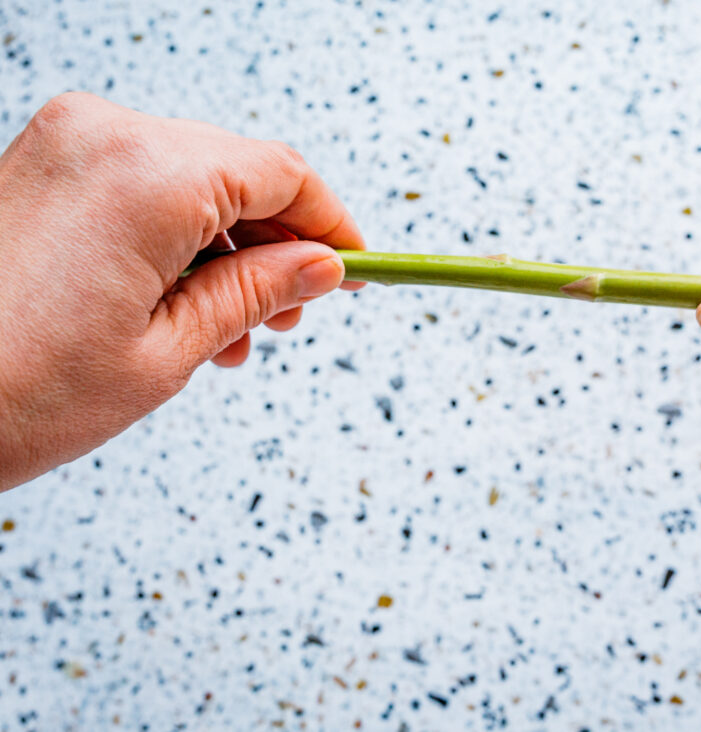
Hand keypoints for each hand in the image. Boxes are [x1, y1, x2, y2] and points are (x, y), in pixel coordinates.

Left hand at [0, 93, 362, 489]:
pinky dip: (178, 237)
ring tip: (233, 331)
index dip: (332, 223)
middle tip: (293, 316)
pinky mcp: (45, 164)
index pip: (282, 173)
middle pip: (239, 172)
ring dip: (230, 248)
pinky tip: (184, 304)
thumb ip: (257, 291)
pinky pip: (142, 186)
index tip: (356, 267)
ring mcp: (67, 143)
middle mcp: (106, 135)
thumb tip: (320, 267)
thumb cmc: (14, 392)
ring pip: (194, 181)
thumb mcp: (167, 352)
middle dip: (280, 243)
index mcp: (148, 175)